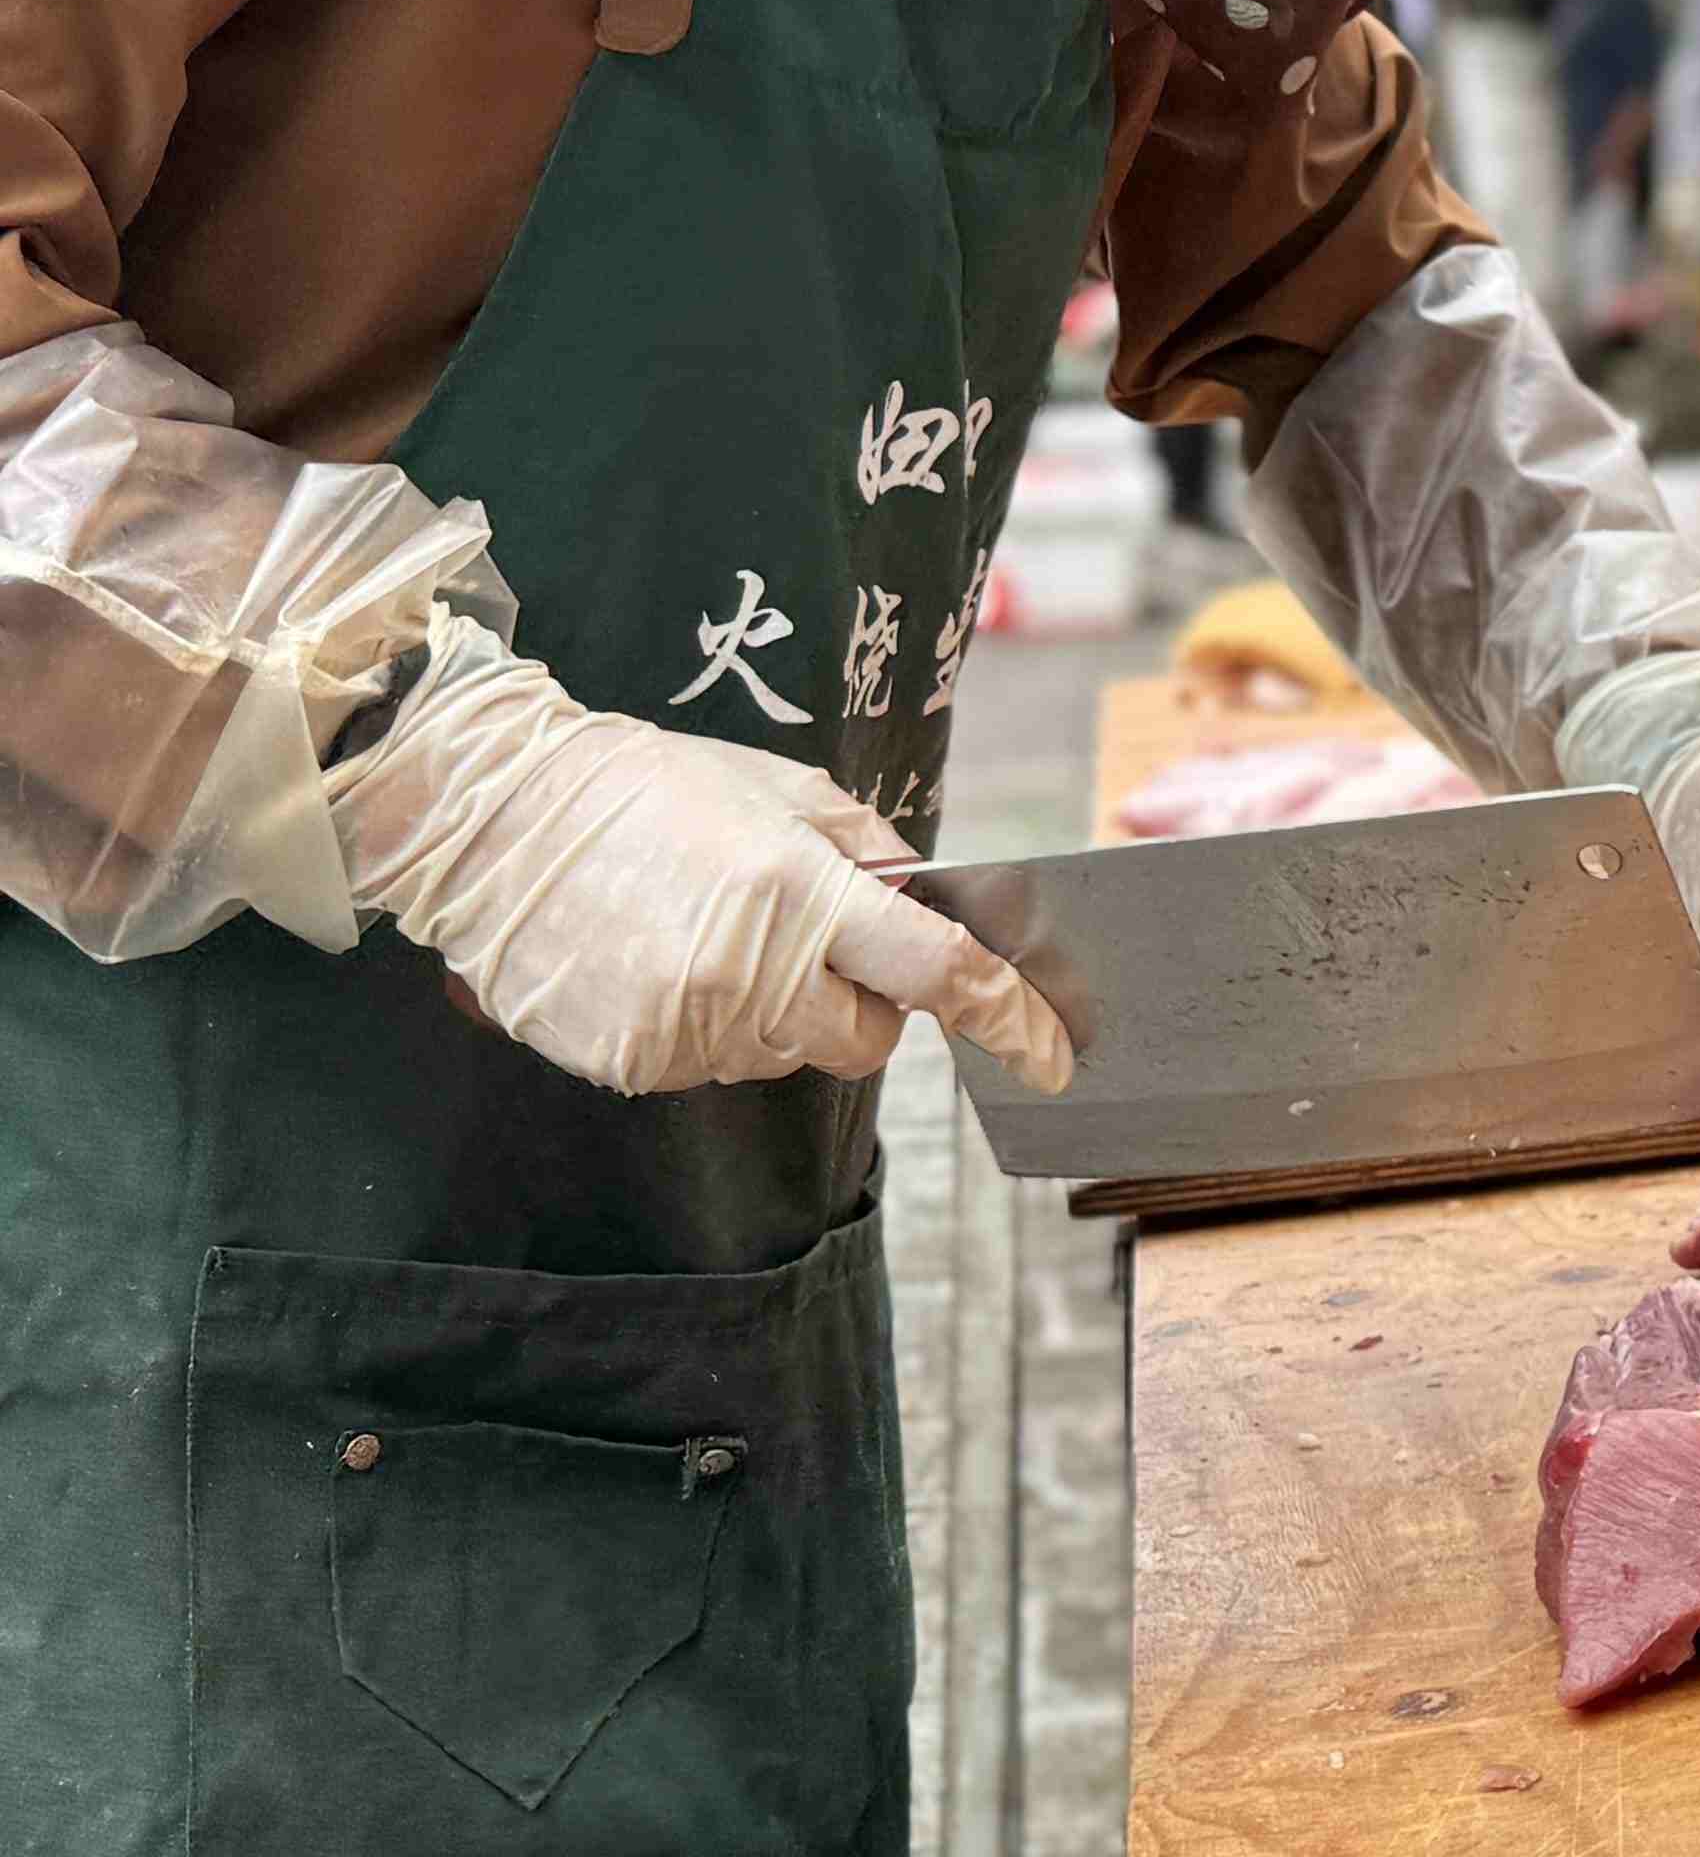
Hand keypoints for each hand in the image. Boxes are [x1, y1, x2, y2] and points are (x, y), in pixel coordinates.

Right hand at [326, 628, 1076, 1098]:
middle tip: (809, 938)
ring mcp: (685, 1026)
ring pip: (786, 1055)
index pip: (936, 971)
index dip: (1007, 1016)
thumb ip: (869, 854)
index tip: (1051, 1053)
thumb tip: (935, 907)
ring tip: (708, 932)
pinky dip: (708, 1028)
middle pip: (866, 1040)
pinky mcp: (633, 1063)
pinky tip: (660, 962)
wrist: (492, 820)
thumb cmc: (647, 789)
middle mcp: (749, 971)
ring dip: (778, 1011)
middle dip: (863, 1001)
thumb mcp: (781, 790)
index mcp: (800, 890)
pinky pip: (712, 1066)